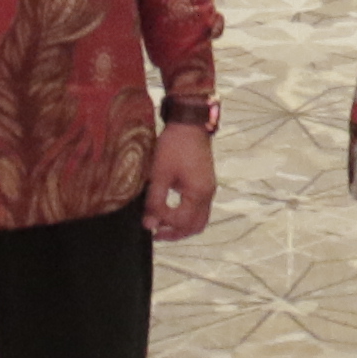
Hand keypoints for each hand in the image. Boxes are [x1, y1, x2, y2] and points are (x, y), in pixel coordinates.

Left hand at [146, 121, 216, 241]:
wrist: (189, 123)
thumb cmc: (175, 146)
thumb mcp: (160, 173)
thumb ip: (155, 201)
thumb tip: (149, 224)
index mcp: (198, 193)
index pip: (182, 221)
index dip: (164, 222)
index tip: (148, 219)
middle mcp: (207, 194)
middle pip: (195, 226)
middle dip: (176, 233)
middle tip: (156, 234)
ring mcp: (208, 189)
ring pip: (199, 219)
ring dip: (182, 226)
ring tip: (162, 225)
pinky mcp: (205, 183)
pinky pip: (199, 208)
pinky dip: (186, 215)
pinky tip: (171, 210)